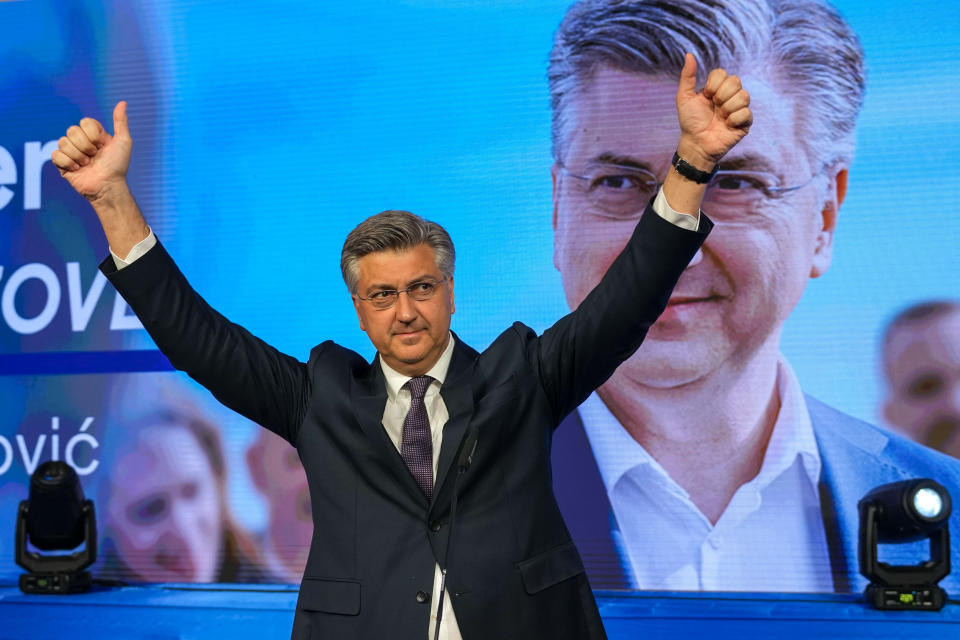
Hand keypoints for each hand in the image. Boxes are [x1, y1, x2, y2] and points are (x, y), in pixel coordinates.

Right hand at [51, 101, 132, 202]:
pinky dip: (68, 163)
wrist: (108, 186)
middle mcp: (81, 141)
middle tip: (95, 157)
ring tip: (87, 165)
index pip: (84, 122)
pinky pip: (55, 154)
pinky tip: (77, 170)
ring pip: (63, 142)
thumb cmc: (118, 166)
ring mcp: (71, 152)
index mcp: (93, 134)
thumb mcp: (123, 142)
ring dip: (78, 156)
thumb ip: (121, 122)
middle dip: (85, 146)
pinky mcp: (62, 164)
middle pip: (72, 130)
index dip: (93, 134)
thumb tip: (122, 102)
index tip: (102, 145)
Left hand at [675, 54, 751, 168]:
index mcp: (717, 88)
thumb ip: (687, 76)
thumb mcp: (684, 98)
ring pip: (744, 96)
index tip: (706, 96)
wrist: (695, 143)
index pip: (723, 73)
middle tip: (714, 106)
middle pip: (736, 81)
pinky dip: (734, 119)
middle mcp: (729, 96)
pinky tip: (727, 125)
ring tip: (720, 117)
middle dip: (721, 95)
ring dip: (728, 107)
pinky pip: (747, 113)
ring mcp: (738, 108)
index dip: (714, 83)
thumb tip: (689, 54)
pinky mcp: (745, 122)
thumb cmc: (690, 122)